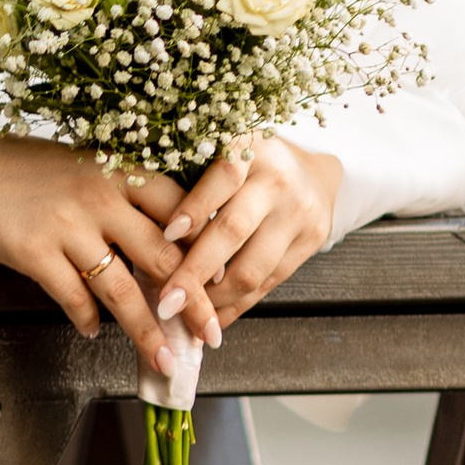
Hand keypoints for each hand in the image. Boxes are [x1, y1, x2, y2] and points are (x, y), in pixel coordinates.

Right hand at [0, 134, 193, 379]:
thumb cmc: (22, 170)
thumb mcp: (83, 167)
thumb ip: (123, 198)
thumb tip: (167, 247)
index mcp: (118, 169)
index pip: (182, 212)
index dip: (207, 251)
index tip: (226, 283)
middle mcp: (99, 194)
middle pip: (164, 256)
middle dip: (193, 302)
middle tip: (211, 334)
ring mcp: (67, 224)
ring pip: (123, 289)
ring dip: (147, 331)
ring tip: (163, 359)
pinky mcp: (33, 250)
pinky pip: (73, 297)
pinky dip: (86, 320)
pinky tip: (90, 332)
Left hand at [153, 139, 343, 334]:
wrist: (314, 173)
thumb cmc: (248, 166)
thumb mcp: (223, 154)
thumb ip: (193, 180)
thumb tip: (150, 231)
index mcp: (250, 147)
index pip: (223, 176)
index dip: (194, 207)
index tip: (166, 235)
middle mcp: (278, 179)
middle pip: (233, 230)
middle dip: (195, 271)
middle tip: (166, 302)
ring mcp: (298, 213)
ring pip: (253, 266)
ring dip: (215, 297)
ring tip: (185, 314)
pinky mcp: (312, 242)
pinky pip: (269, 282)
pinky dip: (238, 304)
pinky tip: (213, 316)